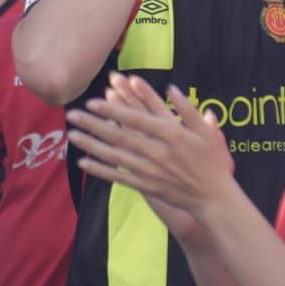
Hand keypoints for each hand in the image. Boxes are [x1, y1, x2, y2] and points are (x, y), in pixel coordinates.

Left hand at [66, 72, 236, 236]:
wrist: (213, 197)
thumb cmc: (211, 161)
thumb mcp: (205, 131)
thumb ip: (188, 109)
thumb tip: (171, 88)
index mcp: (171, 134)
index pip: (136, 119)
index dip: (113, 109)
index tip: (93, 101)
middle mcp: (157, 152)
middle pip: (119, 135)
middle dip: (93, 124)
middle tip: (72, 114)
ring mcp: (149, 171)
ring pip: (114, 156)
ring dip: (91, 145)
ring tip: (72, 135)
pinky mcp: (145, 186)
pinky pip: (118, 177)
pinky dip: (100, 170)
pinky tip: (84, 163)